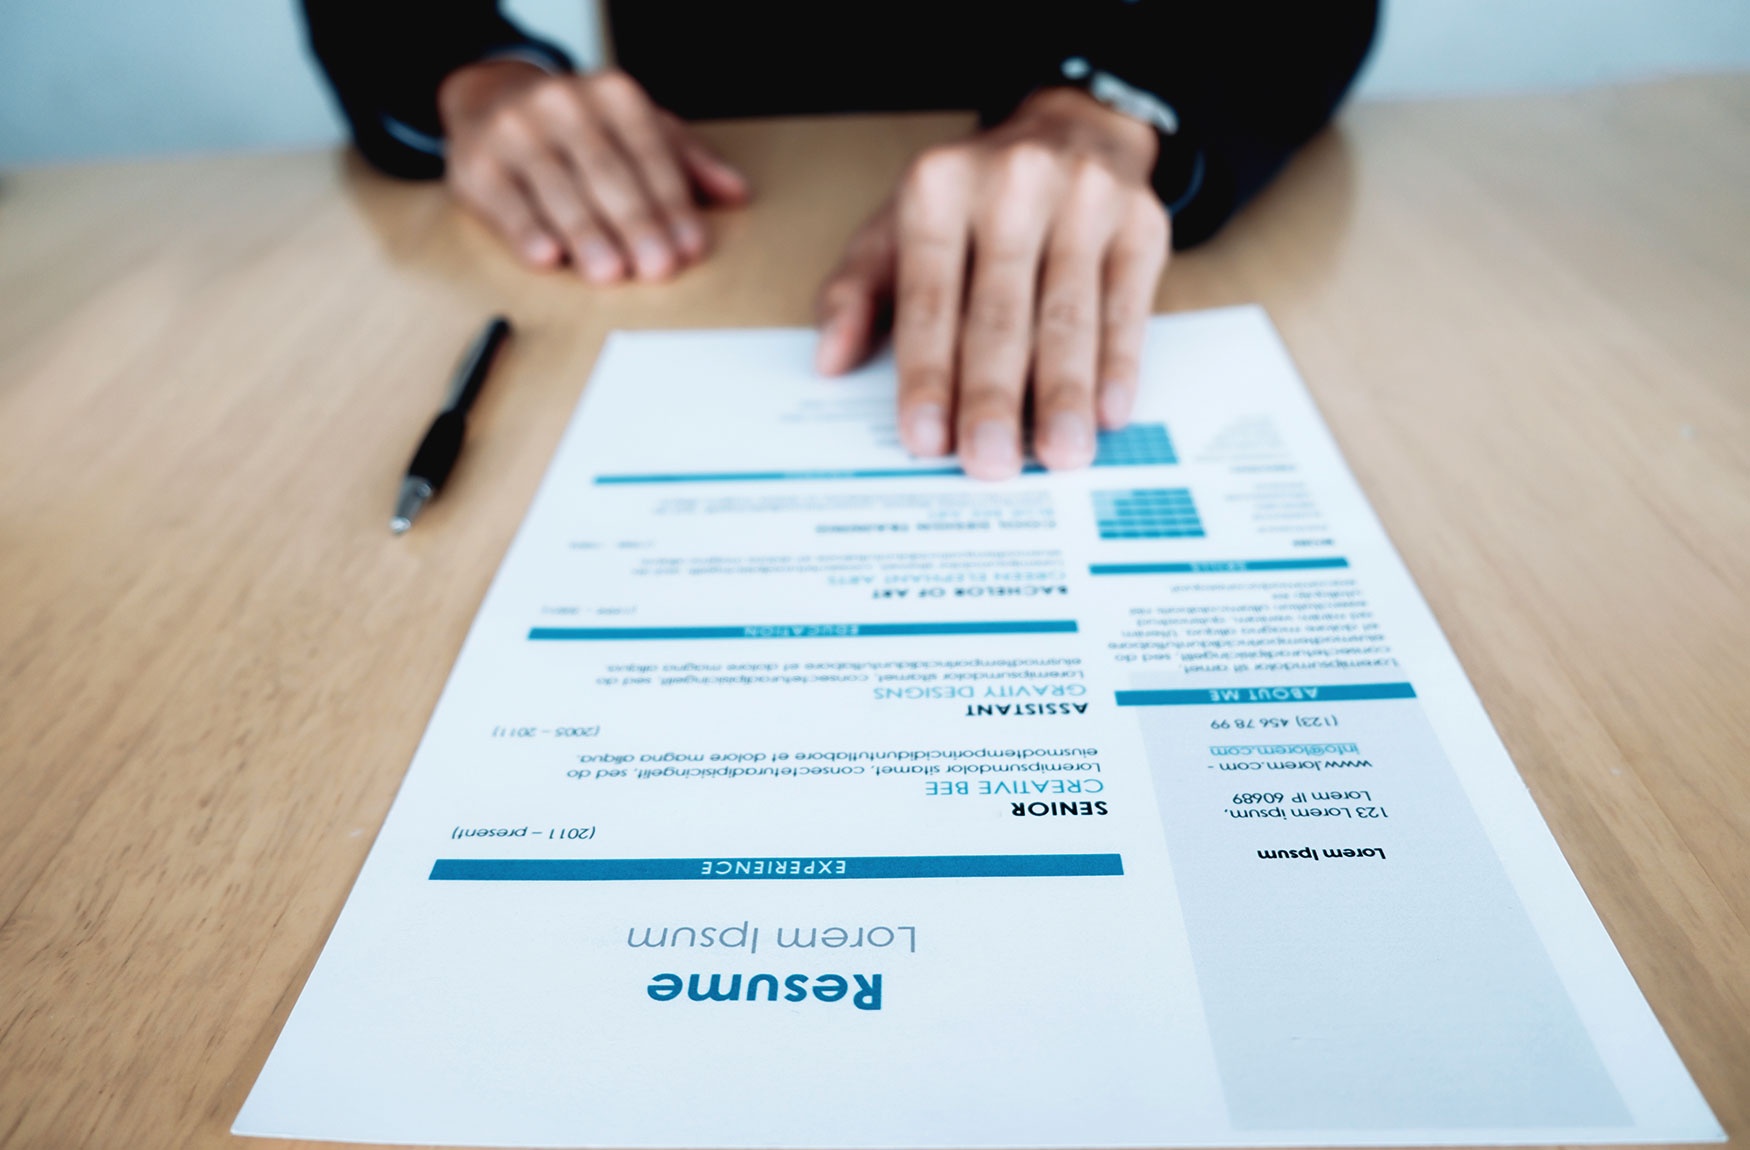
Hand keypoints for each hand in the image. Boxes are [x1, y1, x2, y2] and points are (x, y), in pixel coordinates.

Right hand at [437, 61, 749, 280]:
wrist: (492, 100)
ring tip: (610, 273)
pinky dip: (526, 231)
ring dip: (586, 236)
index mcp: (614, 95)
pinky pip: (506, 202)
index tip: (690, 247)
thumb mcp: (639, 130)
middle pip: (606, 173)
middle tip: (657, 268)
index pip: (649, 153)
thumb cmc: (580, 128)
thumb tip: (738, 193)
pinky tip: (547, 257)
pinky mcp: (476, 164)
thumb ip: (689, 161)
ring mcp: (515, 131)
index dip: (672, 204)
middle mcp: (563, 103)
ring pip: (558, 190)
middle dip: (635, 224)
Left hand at [816, 88, 1169, 477]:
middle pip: (1000, 311)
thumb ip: (856, 290)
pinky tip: (1109, 414)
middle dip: (994, 395)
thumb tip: (829, 360)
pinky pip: (1128, 305)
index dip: (927, 373)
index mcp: (939, 187)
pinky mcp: (1141, 223)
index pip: (929, 297)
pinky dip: (1119, 364)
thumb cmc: (974, 197)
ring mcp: (1085, 199)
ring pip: (1069, 314)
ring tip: (1059, 453)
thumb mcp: (899, 224)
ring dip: (1064, 393)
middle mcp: (1012, 184)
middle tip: (990, 464)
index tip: (926, 439)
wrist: (1076, 126)